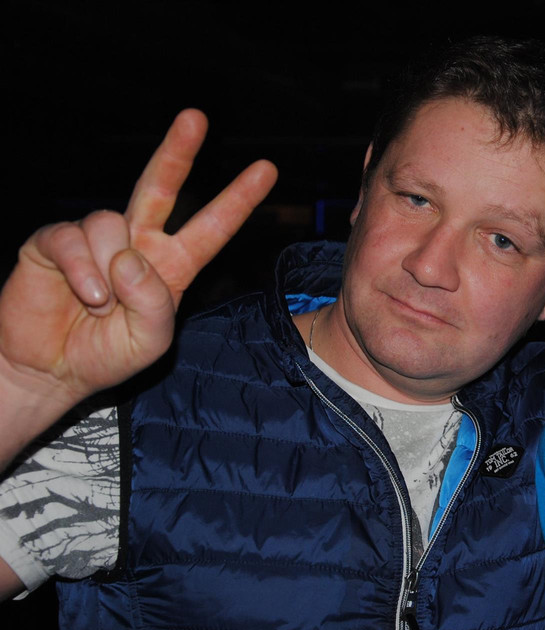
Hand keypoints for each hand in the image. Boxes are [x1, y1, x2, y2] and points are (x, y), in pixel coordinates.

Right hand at [0, 110, 276, 457]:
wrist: (50, 370)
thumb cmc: (108, 354)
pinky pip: (72, 237)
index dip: (238, 199)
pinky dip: (80, 269)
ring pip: (110, 223)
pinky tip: (83, 295)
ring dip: (107, 268)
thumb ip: (154, 301)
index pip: (212, 228)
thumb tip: (129, 255)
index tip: (267, 170)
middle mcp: (137, 244)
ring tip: (100, 303)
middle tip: (196, 118)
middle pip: (161, 187)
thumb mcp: (150, 339)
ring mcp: (96, 239)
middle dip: (177, 151)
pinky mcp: (54, 242)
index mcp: (172, 266)